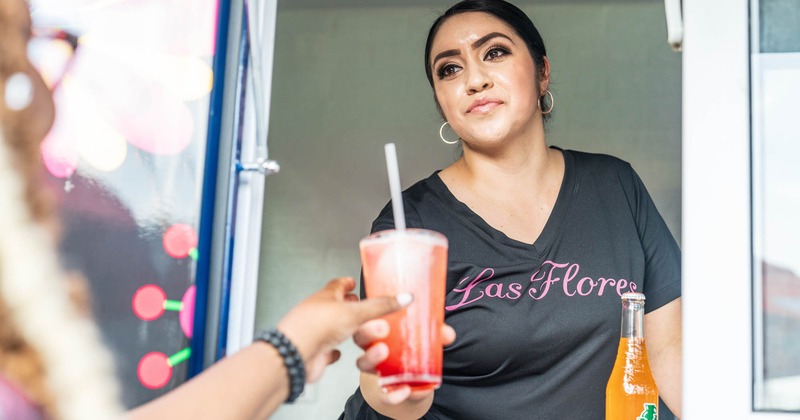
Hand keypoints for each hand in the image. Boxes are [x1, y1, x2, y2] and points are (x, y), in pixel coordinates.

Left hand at [276, 277, 411, 382]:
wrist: (294, 356)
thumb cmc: (314, 327)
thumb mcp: (354, 312)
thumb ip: (380, 306)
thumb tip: (403, 297)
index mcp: (326, 297)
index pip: (338, 284)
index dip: (348, 283)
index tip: (354, 281)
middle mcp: (319, 313)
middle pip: (337, 306)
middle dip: (350, 306)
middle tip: (362, 306)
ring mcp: (317, 333)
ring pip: (335, 328)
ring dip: (347, 329)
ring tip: (359, 329)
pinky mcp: (317, 352)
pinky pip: (328, 350)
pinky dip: (336, 351)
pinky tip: (340, 352)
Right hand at [353, 319, 455, 404]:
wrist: (416, 383)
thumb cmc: (413, 351)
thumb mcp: (425, 337)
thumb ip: (435, 333)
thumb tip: (447, 334)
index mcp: (379, 329)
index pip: (368, 316)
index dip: (370, 310)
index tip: (382, 303)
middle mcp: (371, 348)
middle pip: (360, 337)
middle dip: (368, 331)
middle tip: (382, 327)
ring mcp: (376, 369)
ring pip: (363, 363)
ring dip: (371, 357)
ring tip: (383, 352)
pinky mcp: (385, 389)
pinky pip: (384, 394)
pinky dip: (393, 394)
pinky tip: (405, 390)